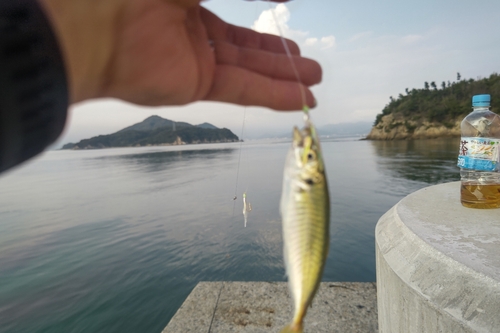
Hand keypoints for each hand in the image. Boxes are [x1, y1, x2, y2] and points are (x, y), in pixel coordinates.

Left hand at [40, 0, 320, 110]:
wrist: (96, 19)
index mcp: (187, 0)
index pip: (233, 14)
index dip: (264, 19)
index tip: (290, 20)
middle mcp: (191, 30)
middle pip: (246, 47)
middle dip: (279, 57)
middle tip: (309, 63)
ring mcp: (193, 60)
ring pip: (249, 70)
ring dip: (283, 78)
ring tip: (315, 83)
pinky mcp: (194, 86)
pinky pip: (242, 89)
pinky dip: (273, 94)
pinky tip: (300, 98)